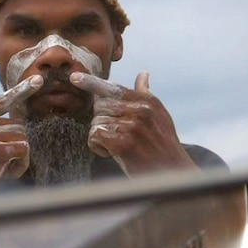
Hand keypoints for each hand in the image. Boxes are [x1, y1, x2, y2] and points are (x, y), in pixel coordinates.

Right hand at [0, 75, 43, 189]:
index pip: (2, 101)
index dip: (21, 90)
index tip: (38, 81)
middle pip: (18, 126)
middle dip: (18, 144)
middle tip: (5, 159)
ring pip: (23, 139)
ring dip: (20, 156)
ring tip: (5, 167)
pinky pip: (23, 152)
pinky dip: (20, 165)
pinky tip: (8, 173)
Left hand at [69, 71, 197, 175]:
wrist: (172, 173)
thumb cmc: (164, 145)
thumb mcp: (160, 115)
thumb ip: (146, 94)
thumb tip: (143, 74)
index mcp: (147, 101)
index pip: (114, 88)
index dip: (92, 82)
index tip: (74, 78)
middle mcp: (140, 110)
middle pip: (100, 106)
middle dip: (102, 121)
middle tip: (117, 135)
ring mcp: (131, 126)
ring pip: (96, 123)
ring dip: (101, 137)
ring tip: (119, 147)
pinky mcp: (123, 143)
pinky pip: (95, 136)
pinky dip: (98, 147)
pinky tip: (112, 153)